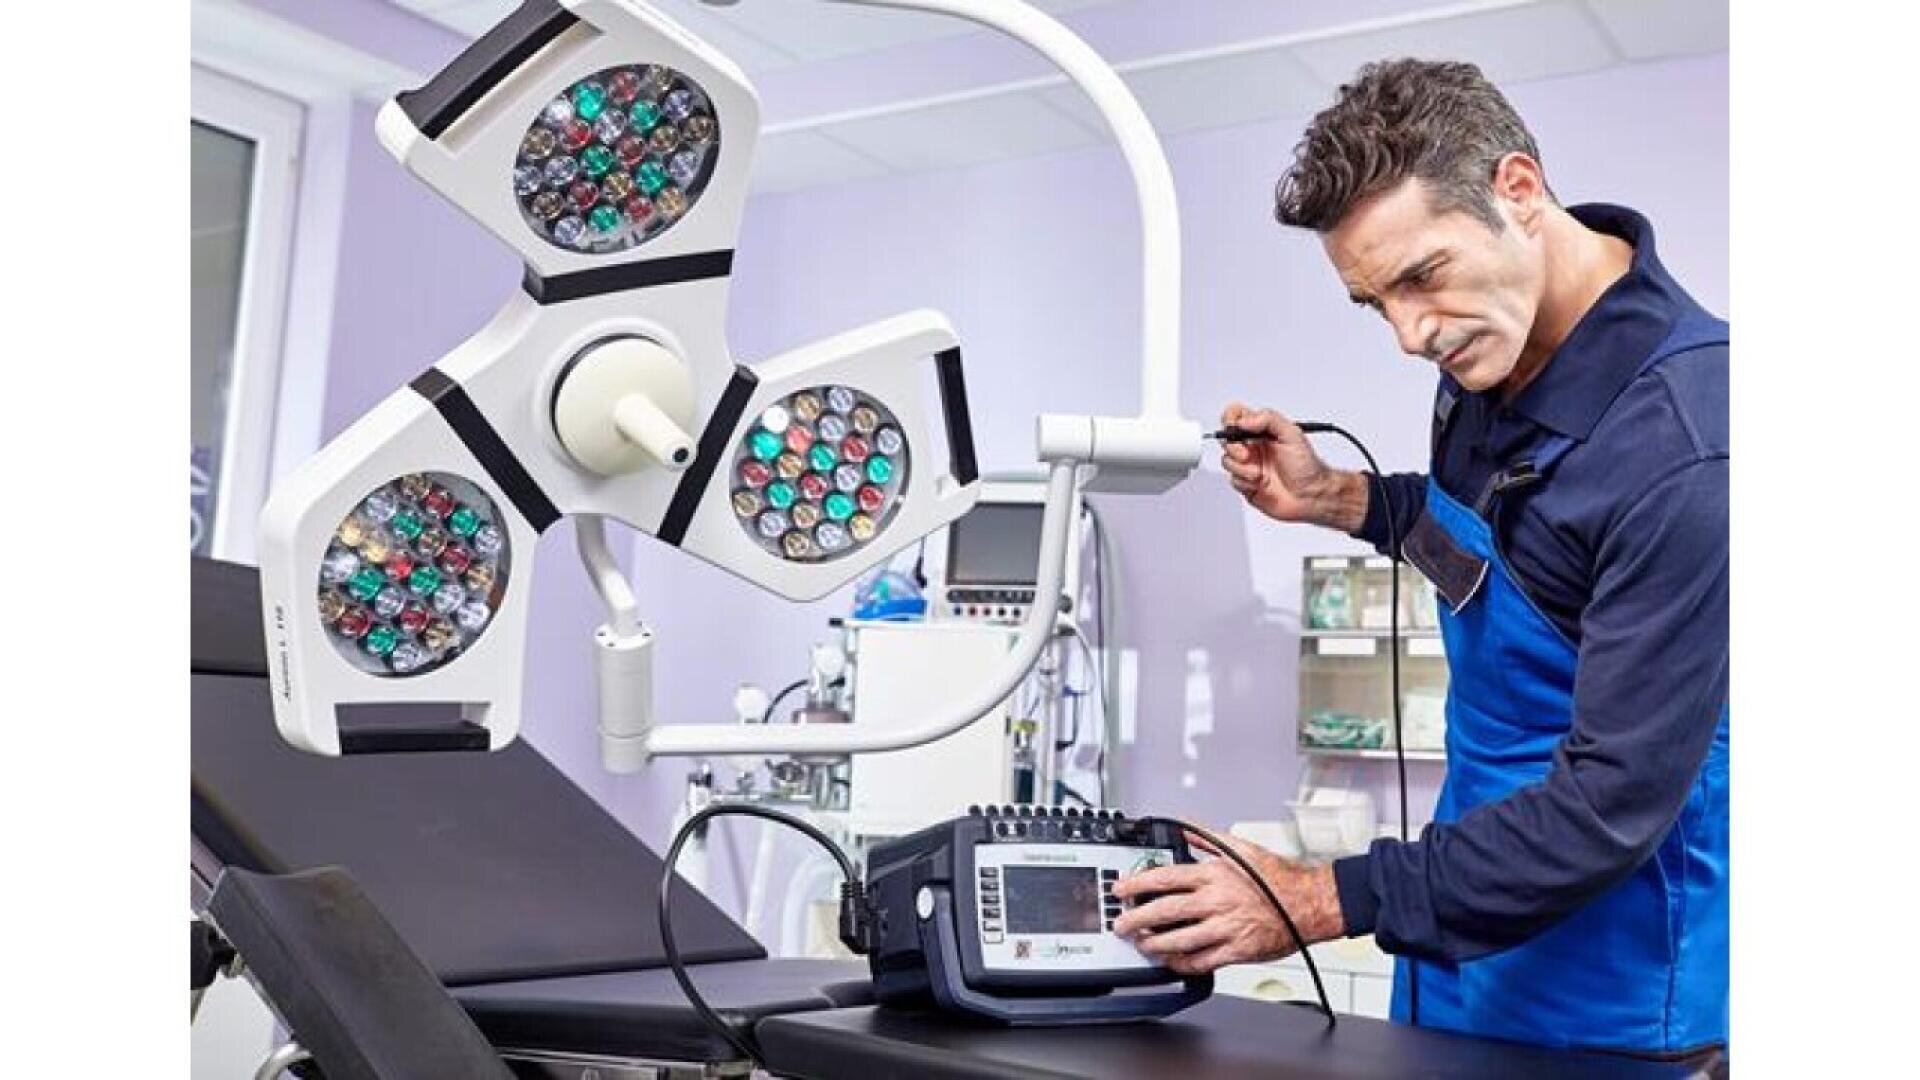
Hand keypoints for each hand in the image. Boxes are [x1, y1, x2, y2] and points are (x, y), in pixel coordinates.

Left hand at [1110, 829, 1344, 975]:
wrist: (1310, 904)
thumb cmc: (1279, 879)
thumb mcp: (1240, 847)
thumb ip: (1206, 837)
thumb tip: (1182, 825)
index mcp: (1214, 875)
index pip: (1165, 877)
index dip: (1137, 883)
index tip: (1121, 889)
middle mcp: (1217, 901)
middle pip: (1165, 911)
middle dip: (1136, 918)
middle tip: (1121, 924)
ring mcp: (1226, 927)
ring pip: (1180, 939)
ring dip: (1155, 944)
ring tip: (1141, 944)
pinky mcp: (1238, 950)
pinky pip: (1203, 961)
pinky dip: (1183, 963)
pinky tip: (1172, 961)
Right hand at [1218, 403, 1366, 531]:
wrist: (1310, 497)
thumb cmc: (1307, 468)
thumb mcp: (1292, 435)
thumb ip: (1269, 420)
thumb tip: (1245, 420)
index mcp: (1263, 431)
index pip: (1237, 415)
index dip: (1231, 419)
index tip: (1238, 429)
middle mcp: (1253, 446)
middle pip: (1226, 438)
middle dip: (1233, 447)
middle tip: (1246, 455)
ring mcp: (1248, 465)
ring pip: (1227, 461)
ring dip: (1241, 468)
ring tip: (1259, 474)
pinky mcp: (1245, 483)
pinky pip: (1233, 480)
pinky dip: (1245, 482)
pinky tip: (1260, 484)